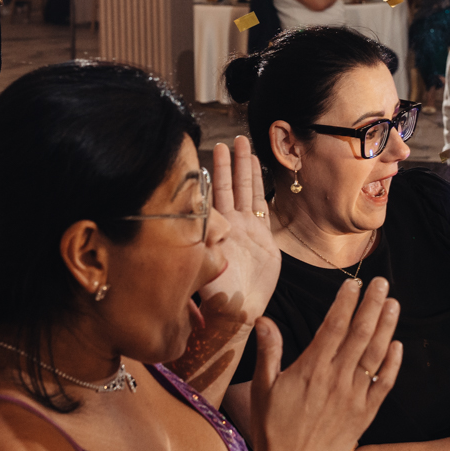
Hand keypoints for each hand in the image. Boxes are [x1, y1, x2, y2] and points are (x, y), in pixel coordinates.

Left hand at [196, 137, 280, 328]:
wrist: (238, 310)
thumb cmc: (215, 293)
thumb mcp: (197, 263)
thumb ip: (194, 241)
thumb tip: (185, 219)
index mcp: (210, 229)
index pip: (209, 195)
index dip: (210, 174)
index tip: (208, 153)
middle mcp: (227, 225)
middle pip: (228, 186)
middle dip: (229, 163)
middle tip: (230, 140)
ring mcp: (246, 229)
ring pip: (245, 191)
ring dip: (244, 168)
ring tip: (244, 144)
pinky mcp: (263, 237)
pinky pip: (260, 206)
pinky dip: (259, 186)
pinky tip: (258, 168)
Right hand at [249, 278, 402, 450]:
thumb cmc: (271, 430)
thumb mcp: (263, 388)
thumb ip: (269, 351)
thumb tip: (264, 319)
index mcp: (311, 369)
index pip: (334, 326)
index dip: (346, 302)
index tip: (354, 283)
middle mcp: (336, 379)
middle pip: (360, 334)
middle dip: (372, 305)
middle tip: (381, 282)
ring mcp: (354, 397)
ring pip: (375, 355)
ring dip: (386, 327)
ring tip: (394, 304)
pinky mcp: (365, 414)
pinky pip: (383, 385)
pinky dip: (393, 364)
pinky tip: (398, 346)